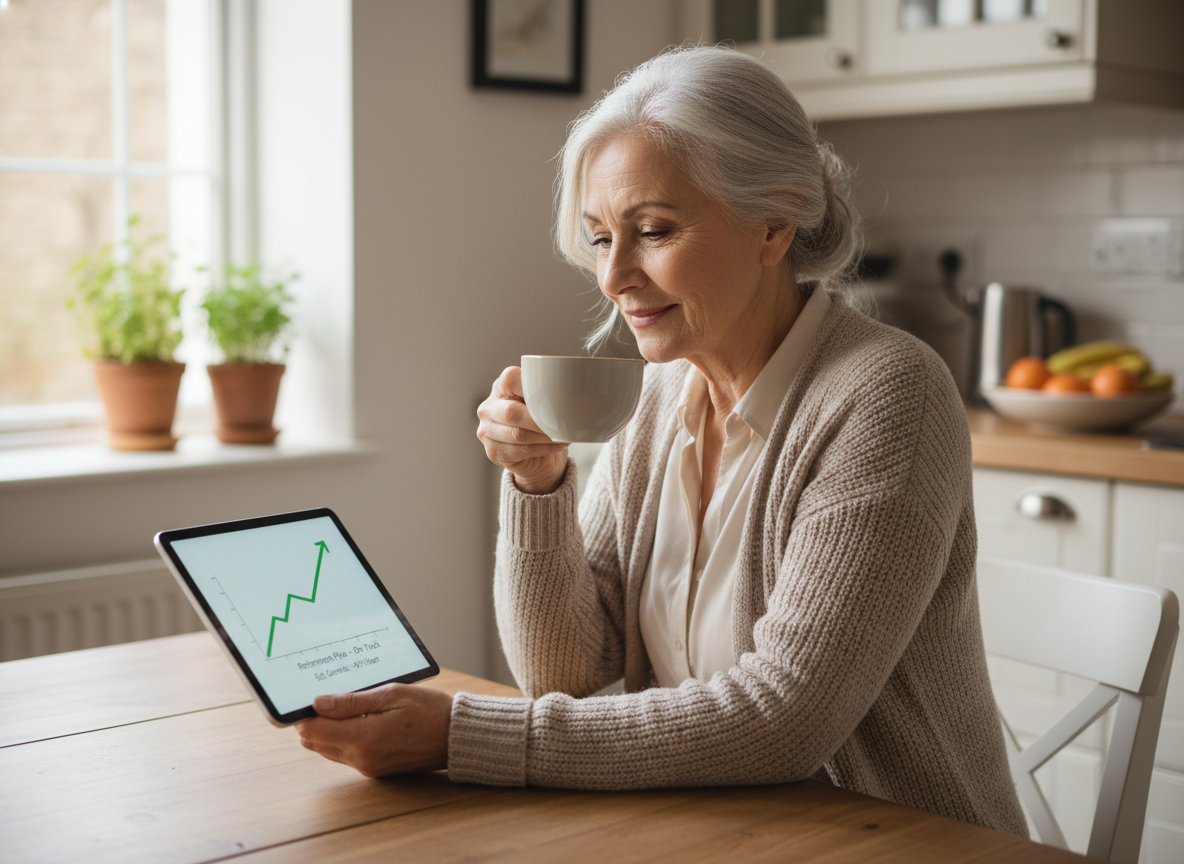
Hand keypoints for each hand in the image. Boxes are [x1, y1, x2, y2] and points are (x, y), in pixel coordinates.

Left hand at [296, 684, 452, 777]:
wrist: (456, 737)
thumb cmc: (430, 711)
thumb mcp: (391, 695)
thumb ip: (351, 702)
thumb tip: (317, 704)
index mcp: (363, 739)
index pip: (312, 731)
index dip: (303, 713)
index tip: (304, 695)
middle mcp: (361, 758)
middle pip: (315, 742)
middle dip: (313, 720)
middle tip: (325, 696)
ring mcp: (367, 767)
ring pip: (328, 748)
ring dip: (328, 729)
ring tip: (344, 704)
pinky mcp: (375, 769)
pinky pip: (345, 753)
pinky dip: (343, 736)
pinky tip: (357, 717)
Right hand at [477, 366, 568, 494]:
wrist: (534, 452)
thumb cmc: (539, 419)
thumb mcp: (541, 402)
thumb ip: (547, 394)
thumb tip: (571, 397)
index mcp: (500, 387)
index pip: (511, 379)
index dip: (533, 388)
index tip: (554, 398)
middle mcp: (488, 408)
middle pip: (512, 412)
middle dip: (541, 421)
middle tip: (562, 424)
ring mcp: (487, 431)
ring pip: (517, 434)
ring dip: (544, 437)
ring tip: (563, 436)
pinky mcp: (493, 452)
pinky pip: (519, 451)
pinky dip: (543, 448)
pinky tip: (557, 445)